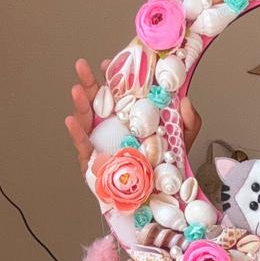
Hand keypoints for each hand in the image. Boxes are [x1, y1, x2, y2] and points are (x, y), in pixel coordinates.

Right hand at [65, 58, 202, 175]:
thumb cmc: (164, 166)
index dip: (113, 77)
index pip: (119, 92)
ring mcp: (100, 142)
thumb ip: (189, 121)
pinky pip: (83, 146)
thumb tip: (186, 102)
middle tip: (82, 65)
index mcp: (129, 116)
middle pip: (97, 100)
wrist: (157, 197)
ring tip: (77, 89)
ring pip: (86, 119)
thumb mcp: (182, 140)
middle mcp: (111, 126)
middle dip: (88, 82)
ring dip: (80, 103)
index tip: (110, 63)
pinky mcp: (93, 162)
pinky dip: (76, 133)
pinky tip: (71, 120)